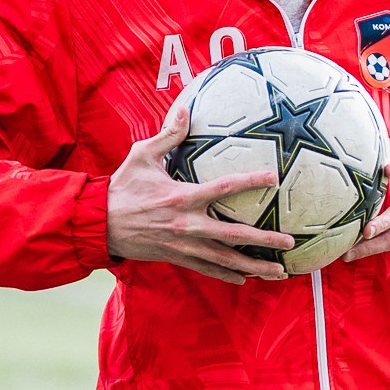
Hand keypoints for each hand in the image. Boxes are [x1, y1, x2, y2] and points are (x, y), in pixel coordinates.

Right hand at [106, 105, 291, 283]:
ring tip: (279, 272)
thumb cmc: (122, 187)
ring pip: (225, 260)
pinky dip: (228, 276)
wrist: (99, 223)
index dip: (250, 182)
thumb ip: (168, 135)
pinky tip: (246, 279)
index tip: (273, 177)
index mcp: (182, 197)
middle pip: (234, 235)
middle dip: (264, 240)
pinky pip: (207, 269)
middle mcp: (187, 225)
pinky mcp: (177, 258)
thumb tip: (185, 109)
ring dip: (254, 266)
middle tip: (290, 242)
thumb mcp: (141, 156)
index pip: (224, 188)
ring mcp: (183, 246)